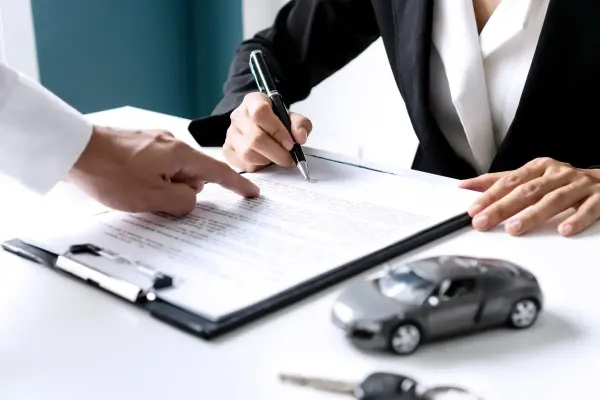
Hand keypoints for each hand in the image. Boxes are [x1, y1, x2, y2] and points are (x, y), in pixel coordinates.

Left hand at [66, 125, 259, 214]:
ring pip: (172, 172)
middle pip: (192, 175)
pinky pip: (156, 166)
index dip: (237, 185)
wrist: (72, 149)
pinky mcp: (138, 144)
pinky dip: (151, 179)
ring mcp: (153, 142)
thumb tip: (192, 199)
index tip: (252, 193)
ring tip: (136, 192)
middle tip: (156, 201)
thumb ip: (182, 202)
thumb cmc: (110, 173)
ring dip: (163, 187)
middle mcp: (170, 143)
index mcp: (179, 154)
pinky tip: (129, 184)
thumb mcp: (152, 198)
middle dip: (182, 192)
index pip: (217, 172)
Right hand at [224, 92, 312, 171]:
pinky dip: (259, 167)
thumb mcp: (291, 117)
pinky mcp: (227, 150)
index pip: (260, 113)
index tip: (291, 143)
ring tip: (278, 159)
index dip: (278, 131)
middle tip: (290, 158)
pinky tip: (266, 162)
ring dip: (268, 161)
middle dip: (278, 153)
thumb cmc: (276, 121)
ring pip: (249, 153)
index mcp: (253, 101)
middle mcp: (238, 116)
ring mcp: (231, 134)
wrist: (259, 126)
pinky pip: (243, 164)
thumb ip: (300, 124)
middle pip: (256, 138)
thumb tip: (300, 137)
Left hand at [459, 157, 599, 236]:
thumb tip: (468, 186)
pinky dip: (577, 219)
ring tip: (514, 228)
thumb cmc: (565, 182)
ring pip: (554, 200)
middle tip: (483, 221)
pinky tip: (564, 230)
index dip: (490, 195)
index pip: (510, 181)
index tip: (473, 209)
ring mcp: (580, 186)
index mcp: (540, 168)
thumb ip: (503, 182)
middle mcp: (558, 174)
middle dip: (502, 207)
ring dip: (533, 214)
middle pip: (527, 191)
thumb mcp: (534, 177)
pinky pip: (589, 208)